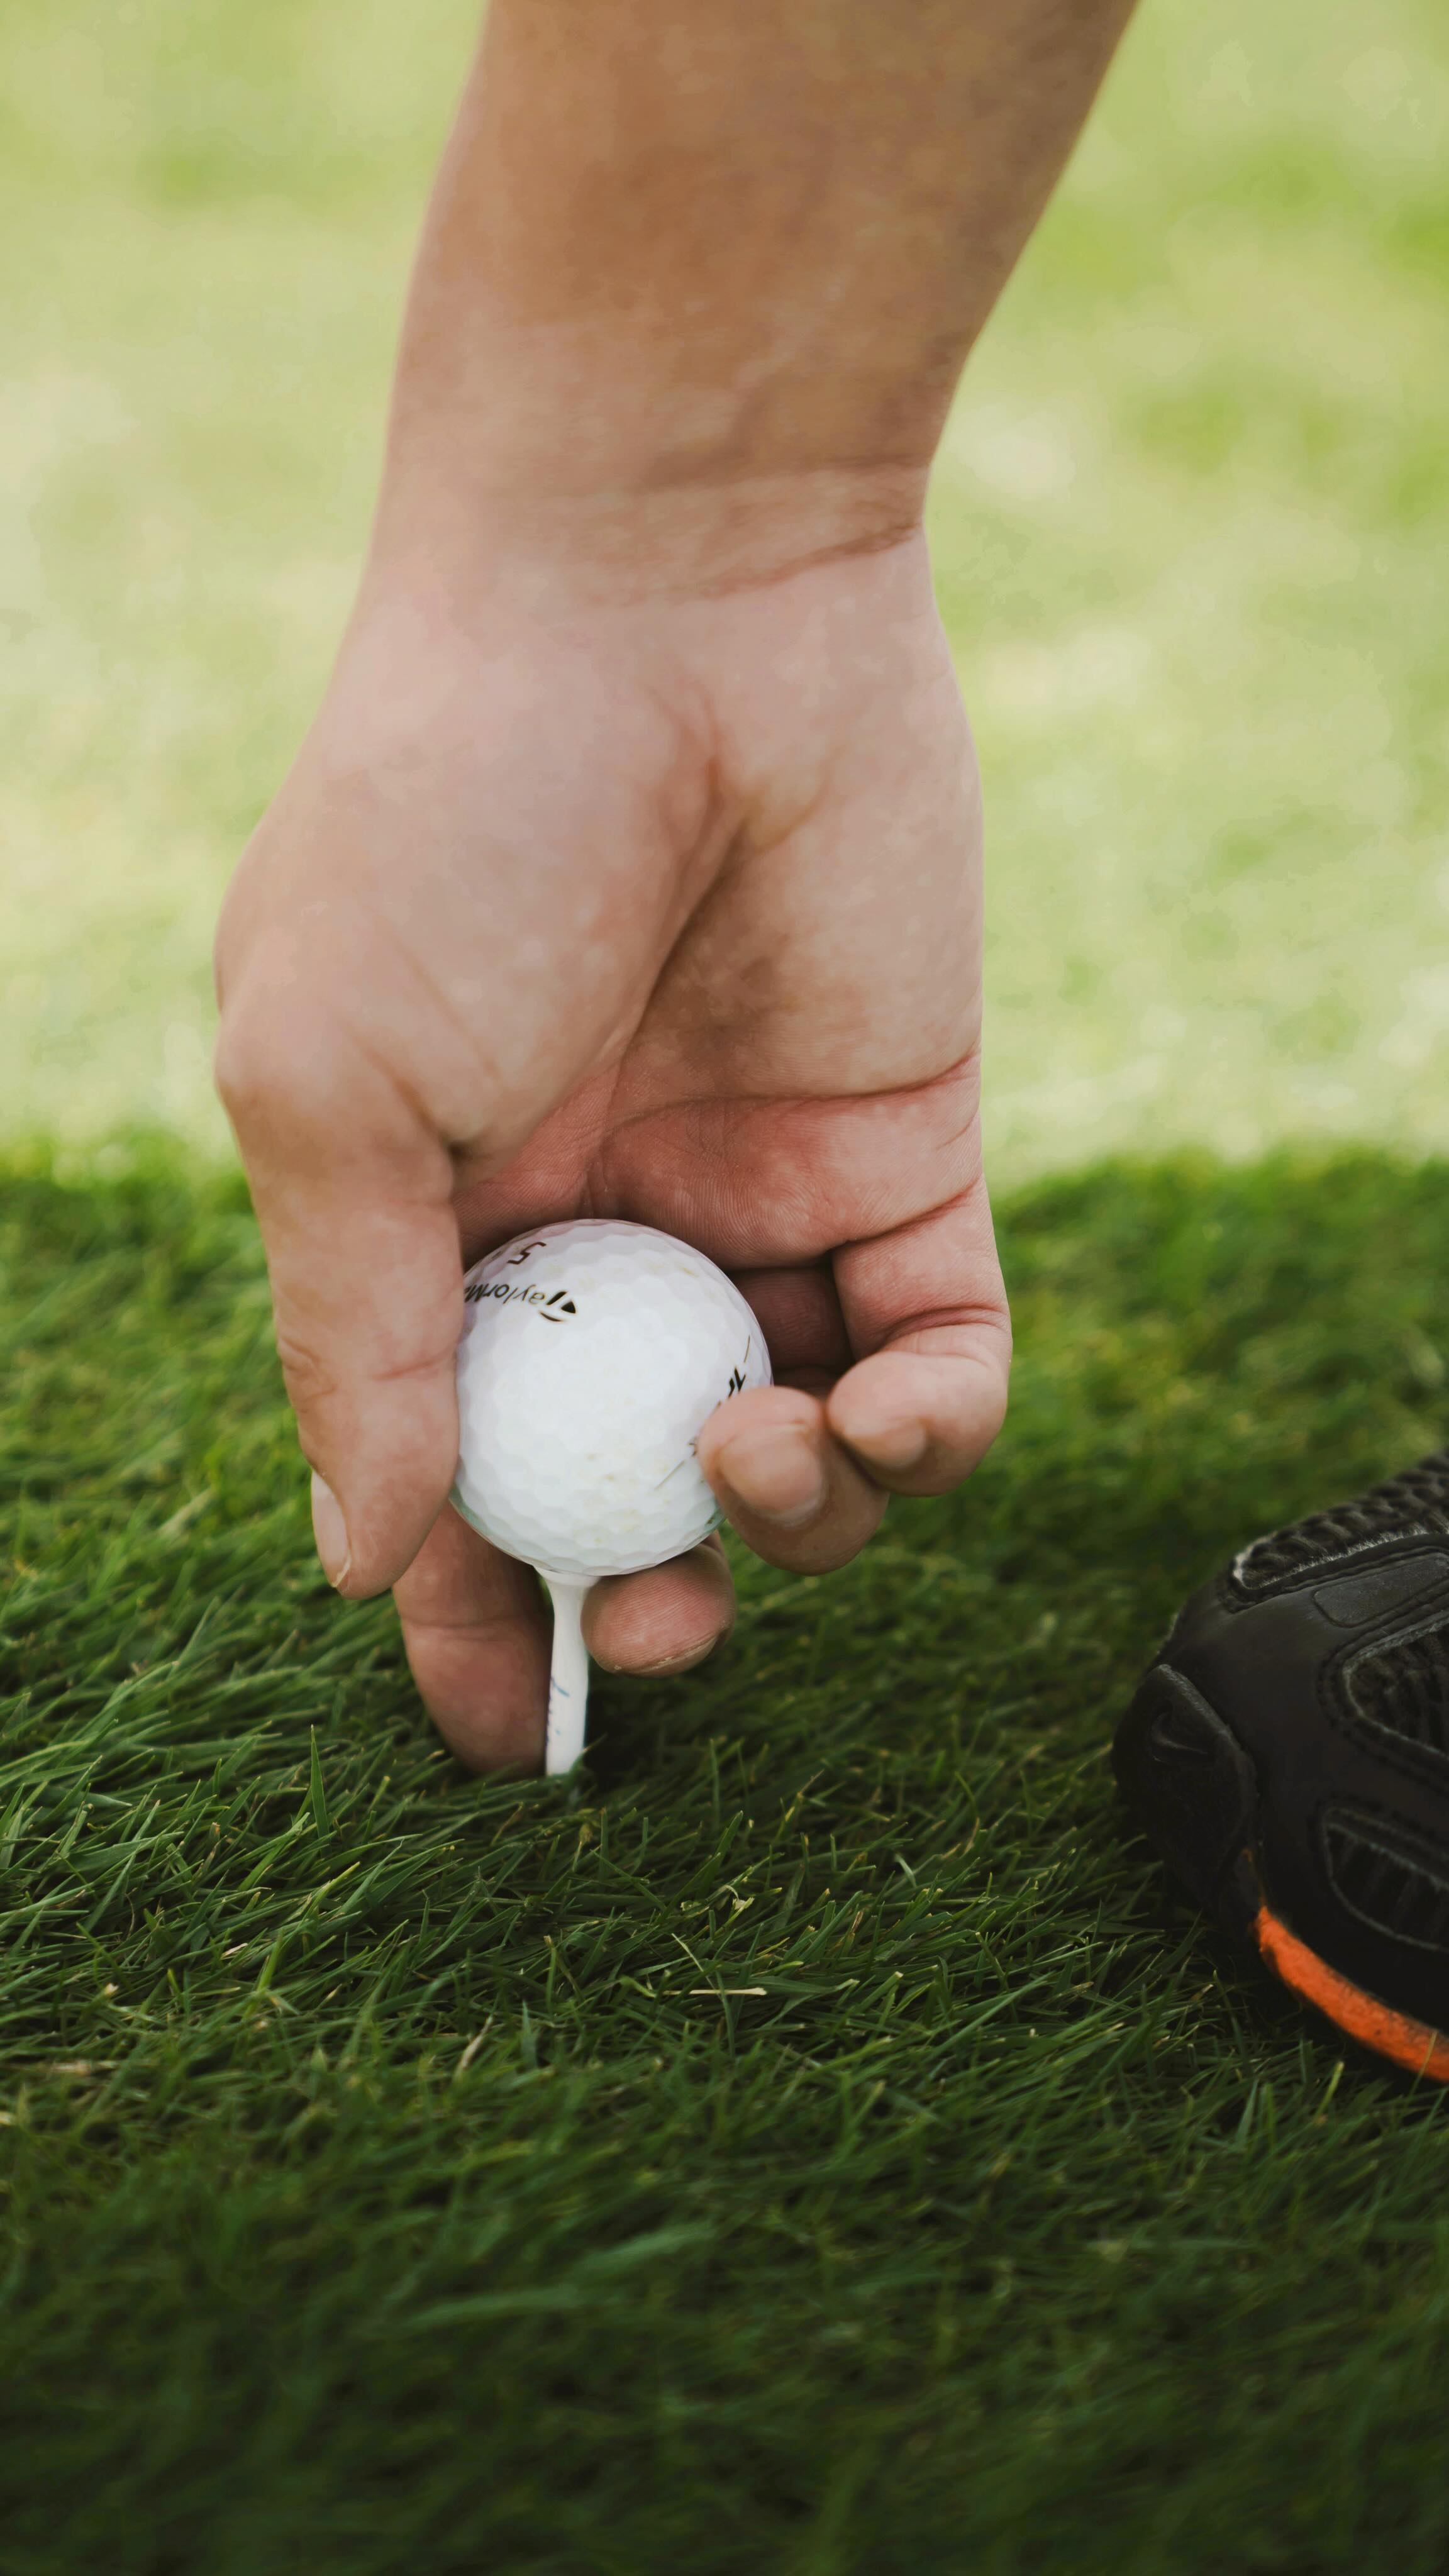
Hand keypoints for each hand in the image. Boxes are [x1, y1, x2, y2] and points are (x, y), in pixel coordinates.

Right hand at [215, 530, 1008, 1768]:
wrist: (666, 596)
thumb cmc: (446, 823)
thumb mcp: (330, 1089)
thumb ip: (353, 1334)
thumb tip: (366, 1557)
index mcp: (433, 1227)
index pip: (451, 1468)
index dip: (470, 1614)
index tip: (498, 1735)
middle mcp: (596, 1233)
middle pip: (633, 1489)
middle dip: (647, 1601)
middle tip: (660, 1637)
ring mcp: (752, 1205)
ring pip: (799, 1456)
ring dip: (791, 1524)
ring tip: (757, 1457)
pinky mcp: (904, 1161)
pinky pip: (941, 1362)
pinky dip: (925, 1433)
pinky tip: (876, 1415)